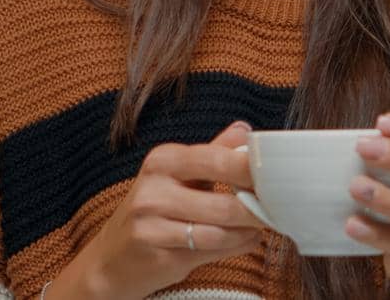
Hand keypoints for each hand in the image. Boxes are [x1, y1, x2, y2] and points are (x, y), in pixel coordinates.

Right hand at [46, 120, 266, 298]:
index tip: (279, 177)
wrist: (110, 259)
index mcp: (163, 160)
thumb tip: (246, 130)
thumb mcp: (178, 174)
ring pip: (222, 231)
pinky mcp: (158, 255)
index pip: (219, 160)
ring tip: (261, 226)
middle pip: (225, 203)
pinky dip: (237, 246)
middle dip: (258, 208)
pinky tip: (245, 240)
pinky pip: (212, 251)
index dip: (255, 171)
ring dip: (250, 231)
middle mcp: (153, 190)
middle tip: (278, 208)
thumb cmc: (153, 211)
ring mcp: (152, 225)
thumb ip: (214, 152)